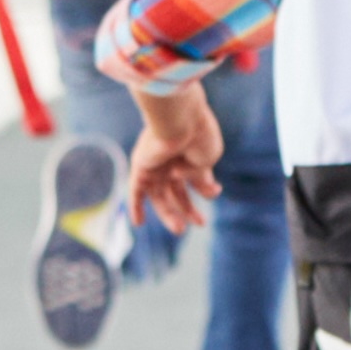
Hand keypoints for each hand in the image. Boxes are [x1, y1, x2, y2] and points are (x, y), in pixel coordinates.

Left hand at [130, 83, 225, 232]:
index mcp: (190, 154)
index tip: (215, 190)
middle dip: (188, 208)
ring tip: (180, 229)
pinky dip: (136, 206)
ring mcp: (155, 164)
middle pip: (177, 191)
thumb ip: (204, 178)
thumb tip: (202, 192)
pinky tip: (138, 223)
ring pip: (159, 196)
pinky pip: (135, 190)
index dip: (206, 188)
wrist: (180, 120)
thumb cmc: (198, 136)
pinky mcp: (141, 167)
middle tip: (200, 223)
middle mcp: (171, 159)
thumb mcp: (209, 159)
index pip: (196, 178)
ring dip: (169, 214)